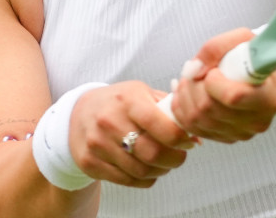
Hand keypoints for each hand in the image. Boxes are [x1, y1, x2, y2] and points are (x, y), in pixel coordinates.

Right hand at [68, 81, 195, 187]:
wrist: (79, 113)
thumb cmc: (119, 103)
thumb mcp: (141, 93)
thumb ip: (169, 110)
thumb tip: (196, 136)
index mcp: (128, 100)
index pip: (161, 125)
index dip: (181, 139)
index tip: (188, 142)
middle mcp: (109, 121)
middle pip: (152, 153)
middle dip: (175, 159)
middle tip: (180, 156)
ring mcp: (98, 144)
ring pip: (141, 170)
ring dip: (161, 170)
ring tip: (165, 162)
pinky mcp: (90, 163)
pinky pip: (127, 180)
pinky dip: (145, 179)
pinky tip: (148, 169)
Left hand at [169, 28, 275, 142]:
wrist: (262, 73)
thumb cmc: (254, 56)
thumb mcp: (242, 39)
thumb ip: (216, 48)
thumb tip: (194, 70)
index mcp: (269, 98)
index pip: (233, 97)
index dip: (213, 82)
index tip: (214, 70)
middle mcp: (257, 121)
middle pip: (210, 109)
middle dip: (193, 85)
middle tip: (195, 70)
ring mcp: (240, 133)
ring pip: (197, 119)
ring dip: (184, 95)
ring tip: (189, 78)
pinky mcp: (225, 137)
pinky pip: (192, 127)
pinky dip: (181, 109)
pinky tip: (184, 93)